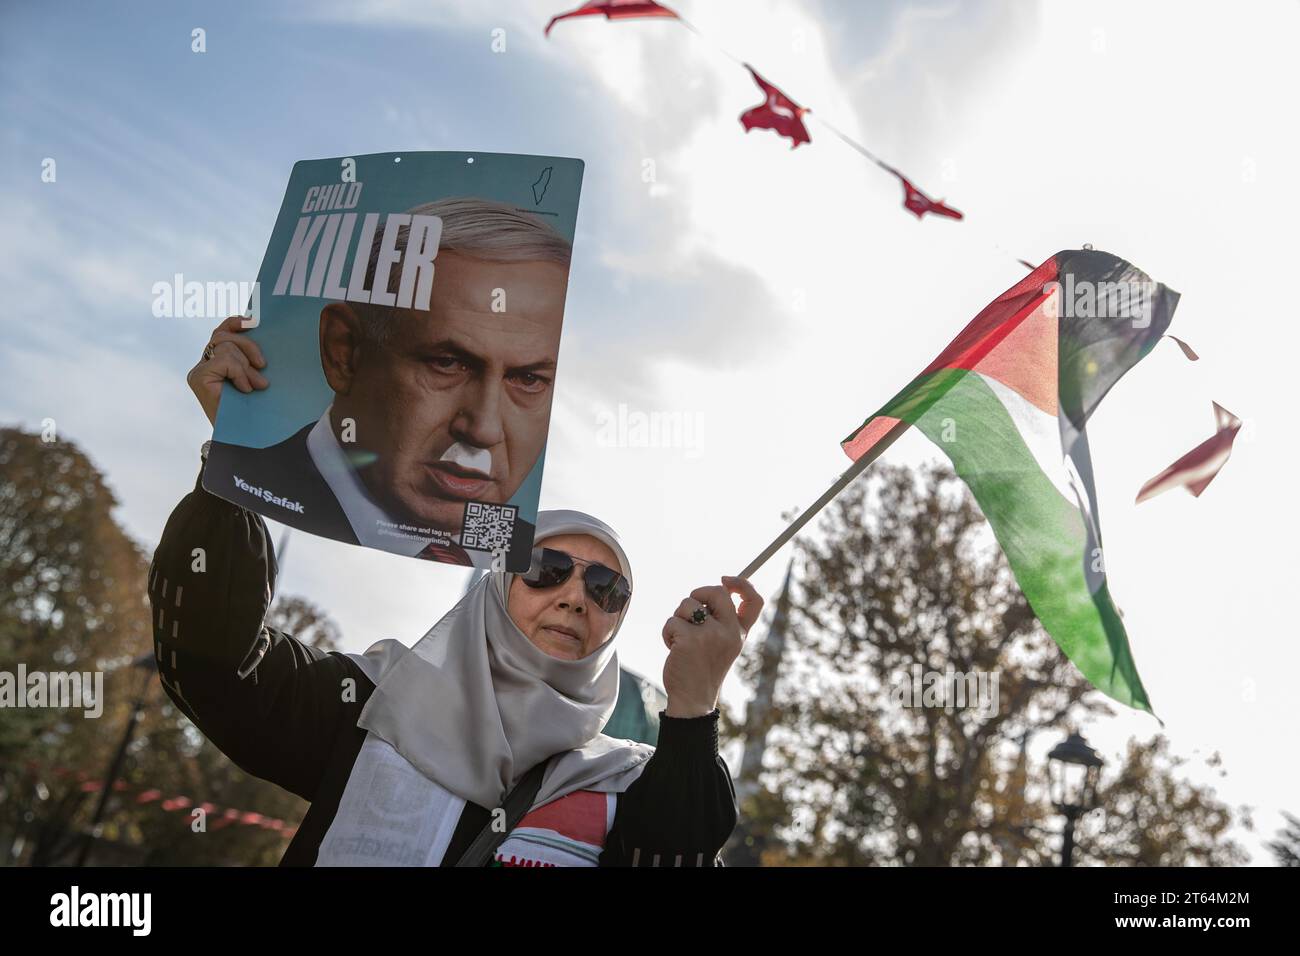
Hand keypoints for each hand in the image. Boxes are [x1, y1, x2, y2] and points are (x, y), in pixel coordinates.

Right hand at [187, 315, 267, 425]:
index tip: (252, 321)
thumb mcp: (254, 378)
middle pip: (223, 336)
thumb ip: (251, 360)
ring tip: (255, 385)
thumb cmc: (252, 410)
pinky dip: (239, 373)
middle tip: (263, 366)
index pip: (221, 332)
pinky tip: (244, 389)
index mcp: (215, 363)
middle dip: (248, 346)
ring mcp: (199, 372)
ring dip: (245, 366)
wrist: (244, 437)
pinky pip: (225, 361)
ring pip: (225, 347)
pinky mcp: (199, 378)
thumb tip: (259, 333)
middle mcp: (203, 365)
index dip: (234, 323)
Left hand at [661, 575, 763, 717]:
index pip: (755, 600)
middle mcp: (729, 632)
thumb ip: (724, 621)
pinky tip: (673, 648)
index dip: (743, 584)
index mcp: (740, 633)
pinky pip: (672, 620)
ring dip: (679, 618)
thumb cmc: (704, 669)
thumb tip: (719, 588)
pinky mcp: (689, 639)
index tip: (726, 579)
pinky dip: (667, 632)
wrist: (693, 699)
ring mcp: (710, 635)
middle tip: (690, 610)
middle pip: (717, 592)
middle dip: (698, 593)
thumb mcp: (724, 645)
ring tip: (681, 639)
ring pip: (688, 604)